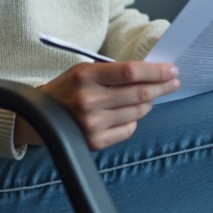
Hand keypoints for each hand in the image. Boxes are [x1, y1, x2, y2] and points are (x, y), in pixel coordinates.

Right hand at [16, 61, 179, 149]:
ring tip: (150, 97)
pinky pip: (128, 129)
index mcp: (86, 75)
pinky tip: (129, 113)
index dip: (155, 71)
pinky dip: (134, 119)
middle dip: (161, 87)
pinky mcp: (94, 142)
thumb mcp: (84, 71)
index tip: (171, 70)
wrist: (39, 116)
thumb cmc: (68, 89)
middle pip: (138, 93)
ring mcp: (91, 123)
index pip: (130, 72)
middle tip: (173, 82)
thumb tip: (151, 73)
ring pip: (137, 112)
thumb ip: (114, 72)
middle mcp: (88, 100)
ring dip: (149, 103)